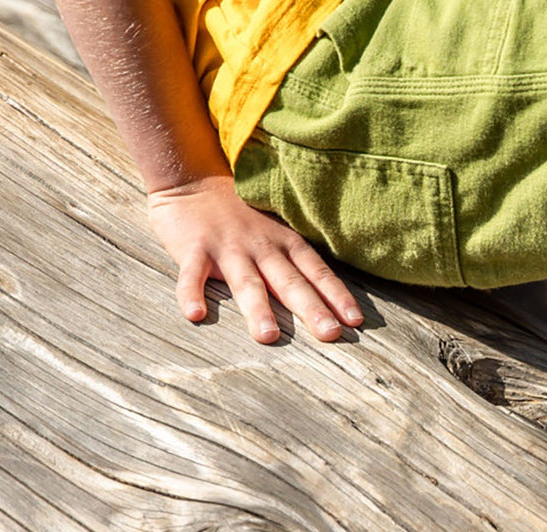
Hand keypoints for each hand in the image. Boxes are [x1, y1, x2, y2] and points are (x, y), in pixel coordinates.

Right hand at [146, 175, 363, 342]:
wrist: (191, 180)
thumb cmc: (239, 215)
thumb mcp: (275, 231)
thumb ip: (293, 262)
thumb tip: (327, 298)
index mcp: (285, 243)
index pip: (317, 272)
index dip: (337, 296)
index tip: (355, 322)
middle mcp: (261, 246)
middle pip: (290, 282)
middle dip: (311, 309)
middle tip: (330, 334)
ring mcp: (227, 248)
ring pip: (246, 282)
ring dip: (258, 309)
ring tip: (268, 336)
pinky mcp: (193, 248)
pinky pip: (192, 275)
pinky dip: (192, 294)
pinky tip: (196, 315)